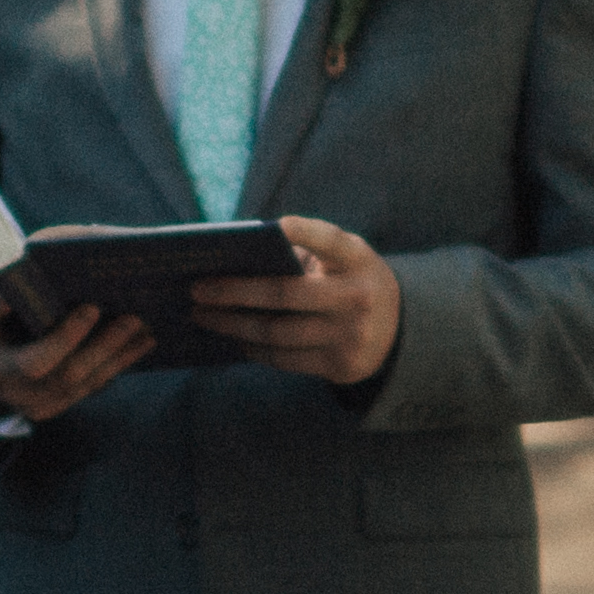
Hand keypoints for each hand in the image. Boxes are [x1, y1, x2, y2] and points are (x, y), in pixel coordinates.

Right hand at [0, 238, 156, 421]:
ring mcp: (29, 397)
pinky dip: (120, 363)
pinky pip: (93, 386)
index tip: (6, 292)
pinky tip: (144, 339)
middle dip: (70, 339)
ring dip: (108, 350)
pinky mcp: (57, 405)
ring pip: (73, 379)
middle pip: (37, 364)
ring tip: (136, 320)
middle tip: (96, 306)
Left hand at [184, 215, 402, 389]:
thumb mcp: (344, 260)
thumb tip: (235, 260)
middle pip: (285, 295)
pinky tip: (233, 337)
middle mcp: (357, 297)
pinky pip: (285, 359)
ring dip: (232, 325)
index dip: (305, 233)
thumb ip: (306, 253)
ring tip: (203, 316)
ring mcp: (350, 335)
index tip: (275, 227)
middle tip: (196, 289)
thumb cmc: (350, 282)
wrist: (396, 332)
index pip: (330, 241)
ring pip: (277, 333)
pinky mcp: (340, 365)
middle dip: (233, 292)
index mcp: (358, 259)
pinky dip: (253, 348)